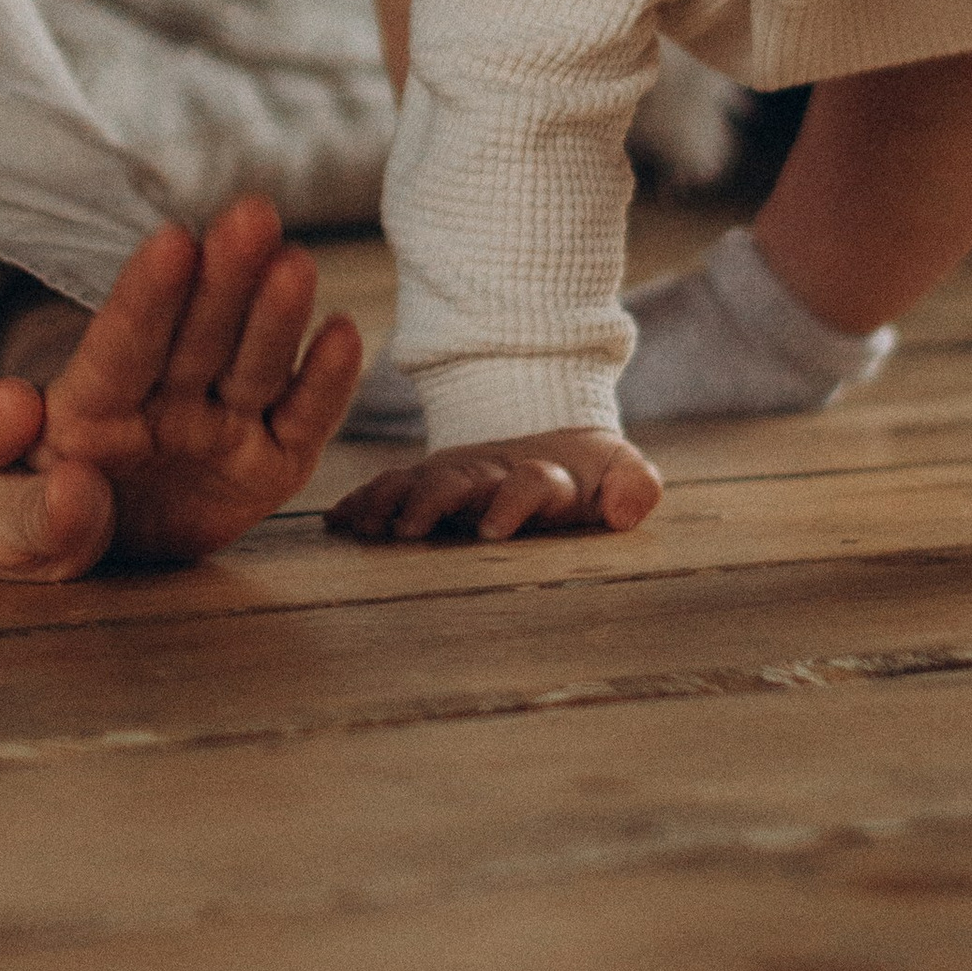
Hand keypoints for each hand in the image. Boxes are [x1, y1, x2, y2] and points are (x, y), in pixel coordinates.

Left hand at [0, 196, 363, 582]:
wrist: (103, 554)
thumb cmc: (42, 523)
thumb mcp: (13, 532)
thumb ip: (33, 519)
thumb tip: (74, 484)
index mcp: (88, 406)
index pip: (120, 348)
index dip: (147, 297)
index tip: (171, 242)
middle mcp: (164, 401)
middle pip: (196, 337)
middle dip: (224, 277)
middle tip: (250, 214)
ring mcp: (222, 426)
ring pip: (252, 365)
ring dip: (276, 315)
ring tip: (296, 264)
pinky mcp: (272, 461)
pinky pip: (302, 421)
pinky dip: (325, 383)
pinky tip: (343, 334)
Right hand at [327, 423, 662, 544]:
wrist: (553, 439)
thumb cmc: (591, 474)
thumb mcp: (620, 473)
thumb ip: (634, 487)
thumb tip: (627, 507)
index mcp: (544, 475)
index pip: (532, 482)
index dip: (515, 500)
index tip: (493, 530)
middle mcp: (492, 472)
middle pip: (462, 479)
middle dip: (436, 500)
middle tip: (411, 530)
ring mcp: (457, 477)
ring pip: (419, 482)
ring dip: (393, 502)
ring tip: (366, 527)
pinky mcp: (428, 484)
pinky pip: (392, 488)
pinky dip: (366, 502)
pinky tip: (336, 522)